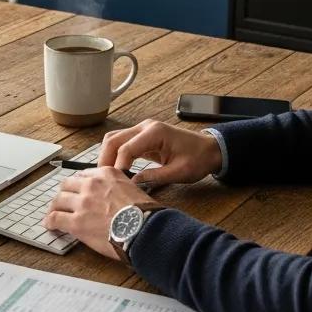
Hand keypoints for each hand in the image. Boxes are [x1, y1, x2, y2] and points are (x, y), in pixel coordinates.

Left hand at [44, 168, 156, 258]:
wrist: (144, 229)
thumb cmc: (144, 213)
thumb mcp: (133, 189)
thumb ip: (119, 187)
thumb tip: (114, 196)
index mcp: (106, 174)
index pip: (84, 175)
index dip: (79, 185)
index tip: (77, 190)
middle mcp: (91, 184)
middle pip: (67, 184)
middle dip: (64, 193)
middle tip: (63, 201)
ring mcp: (82, 203)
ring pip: (58, 200)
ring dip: (55, 207)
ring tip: (53, 213)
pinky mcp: (76, 222)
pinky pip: (55, 218)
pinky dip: (50, 221)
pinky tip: (50, 224)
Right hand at [97, 119, 222, 186]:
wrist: (210, 149)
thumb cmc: (198, 159)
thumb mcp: (179, 172)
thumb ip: (155, 177)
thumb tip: (131, 184)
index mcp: (155, 133)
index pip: (126, 148)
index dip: (118, 166)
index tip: (115, 183)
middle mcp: (145, 127)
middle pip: (113, 139)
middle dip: (105, 160)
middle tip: (102, 180)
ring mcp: (142, 130)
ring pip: (114, 139)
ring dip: (107, 156)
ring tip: (106, 176)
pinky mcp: (142, 137)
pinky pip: (122, 143)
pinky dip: (114, 155)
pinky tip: (114, 170)